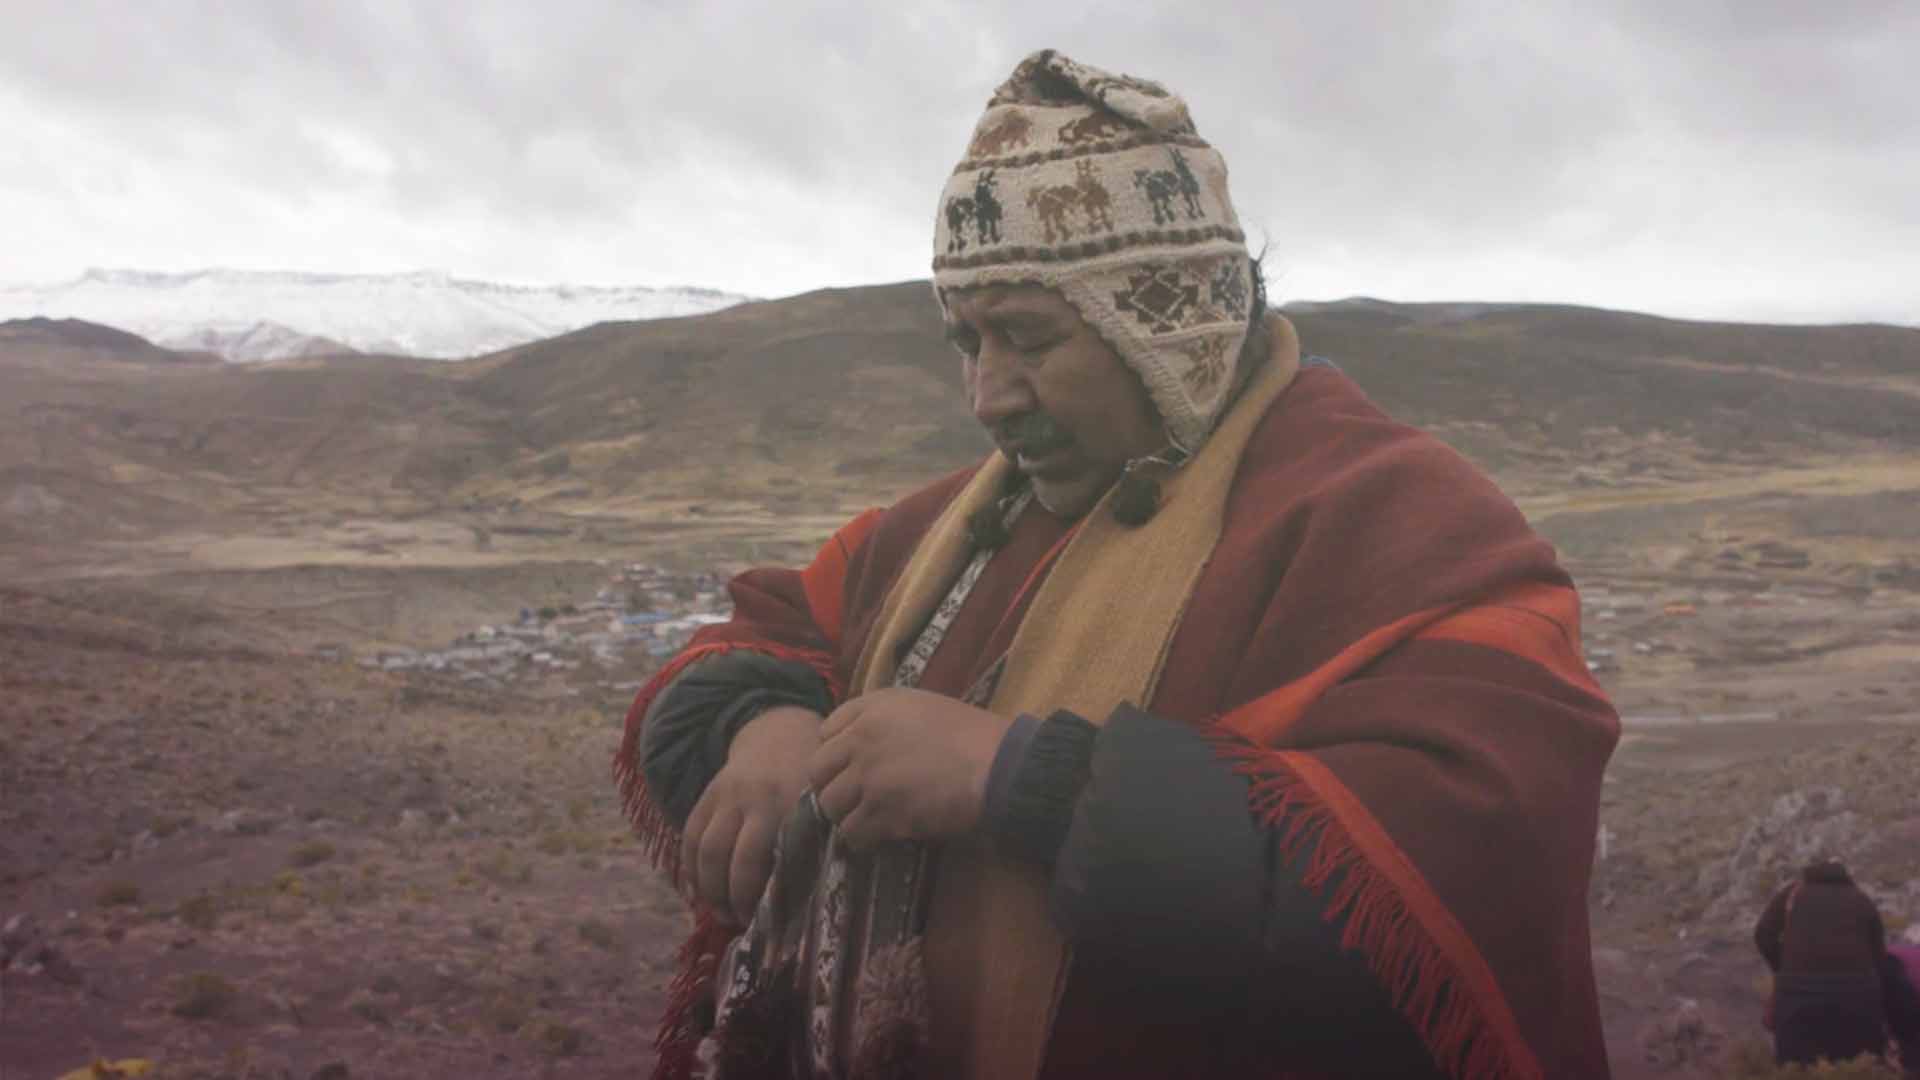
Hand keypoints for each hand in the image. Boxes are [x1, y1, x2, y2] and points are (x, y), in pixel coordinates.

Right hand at [680, 705, 819, 925]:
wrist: (781, 733)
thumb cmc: (811, 783)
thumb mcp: (823, 807)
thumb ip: (818, 844)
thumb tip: (809, 904)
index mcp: (797, 805)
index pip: (781, 861)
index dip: (773, 897)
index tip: (775, 925)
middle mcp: (760, 799)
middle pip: (738, 859)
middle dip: (736, 898)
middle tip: (741, 923)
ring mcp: (730, 794)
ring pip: (709, 849)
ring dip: (710, 889)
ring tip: (719, 913)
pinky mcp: (709, 793)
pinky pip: (691, 834)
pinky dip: (691, 867)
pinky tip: (700, 891)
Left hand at [808, 688, 1012, 849]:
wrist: (996, 766)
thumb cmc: (968, 733)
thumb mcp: (919, 705)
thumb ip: (881, 716)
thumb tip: (855, 742)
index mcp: (871, 709)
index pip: (825, 733)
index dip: (837, 753)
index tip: (852, 766)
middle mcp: (861, 740)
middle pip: (818, 771)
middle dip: (833, 786)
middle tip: (854, 797)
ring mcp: (869, 778)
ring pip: (830, 805)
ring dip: (846, 814)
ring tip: (869, 817)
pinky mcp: (882, 812)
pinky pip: (852, 833)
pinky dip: (862, 838)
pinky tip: (880, 835)